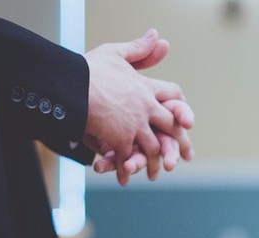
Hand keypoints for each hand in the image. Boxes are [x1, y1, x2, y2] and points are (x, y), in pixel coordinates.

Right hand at [84, 29, 185, 183]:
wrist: (72, 85)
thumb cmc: (89, 69)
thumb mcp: (116, 53)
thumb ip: (138, 50)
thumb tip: (157, 36)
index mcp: (146, 88)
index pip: (174, 96)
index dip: (181, 107)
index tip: (187, 121)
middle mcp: (146, 107)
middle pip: (171, 127)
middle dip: (178, 143)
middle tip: (185, 157)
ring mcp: (135, 125)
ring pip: (152, 148)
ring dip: (153, 163)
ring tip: (153, 174)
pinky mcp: (120, 139)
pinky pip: (126, 158)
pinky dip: (125, 170)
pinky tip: (124, 179)